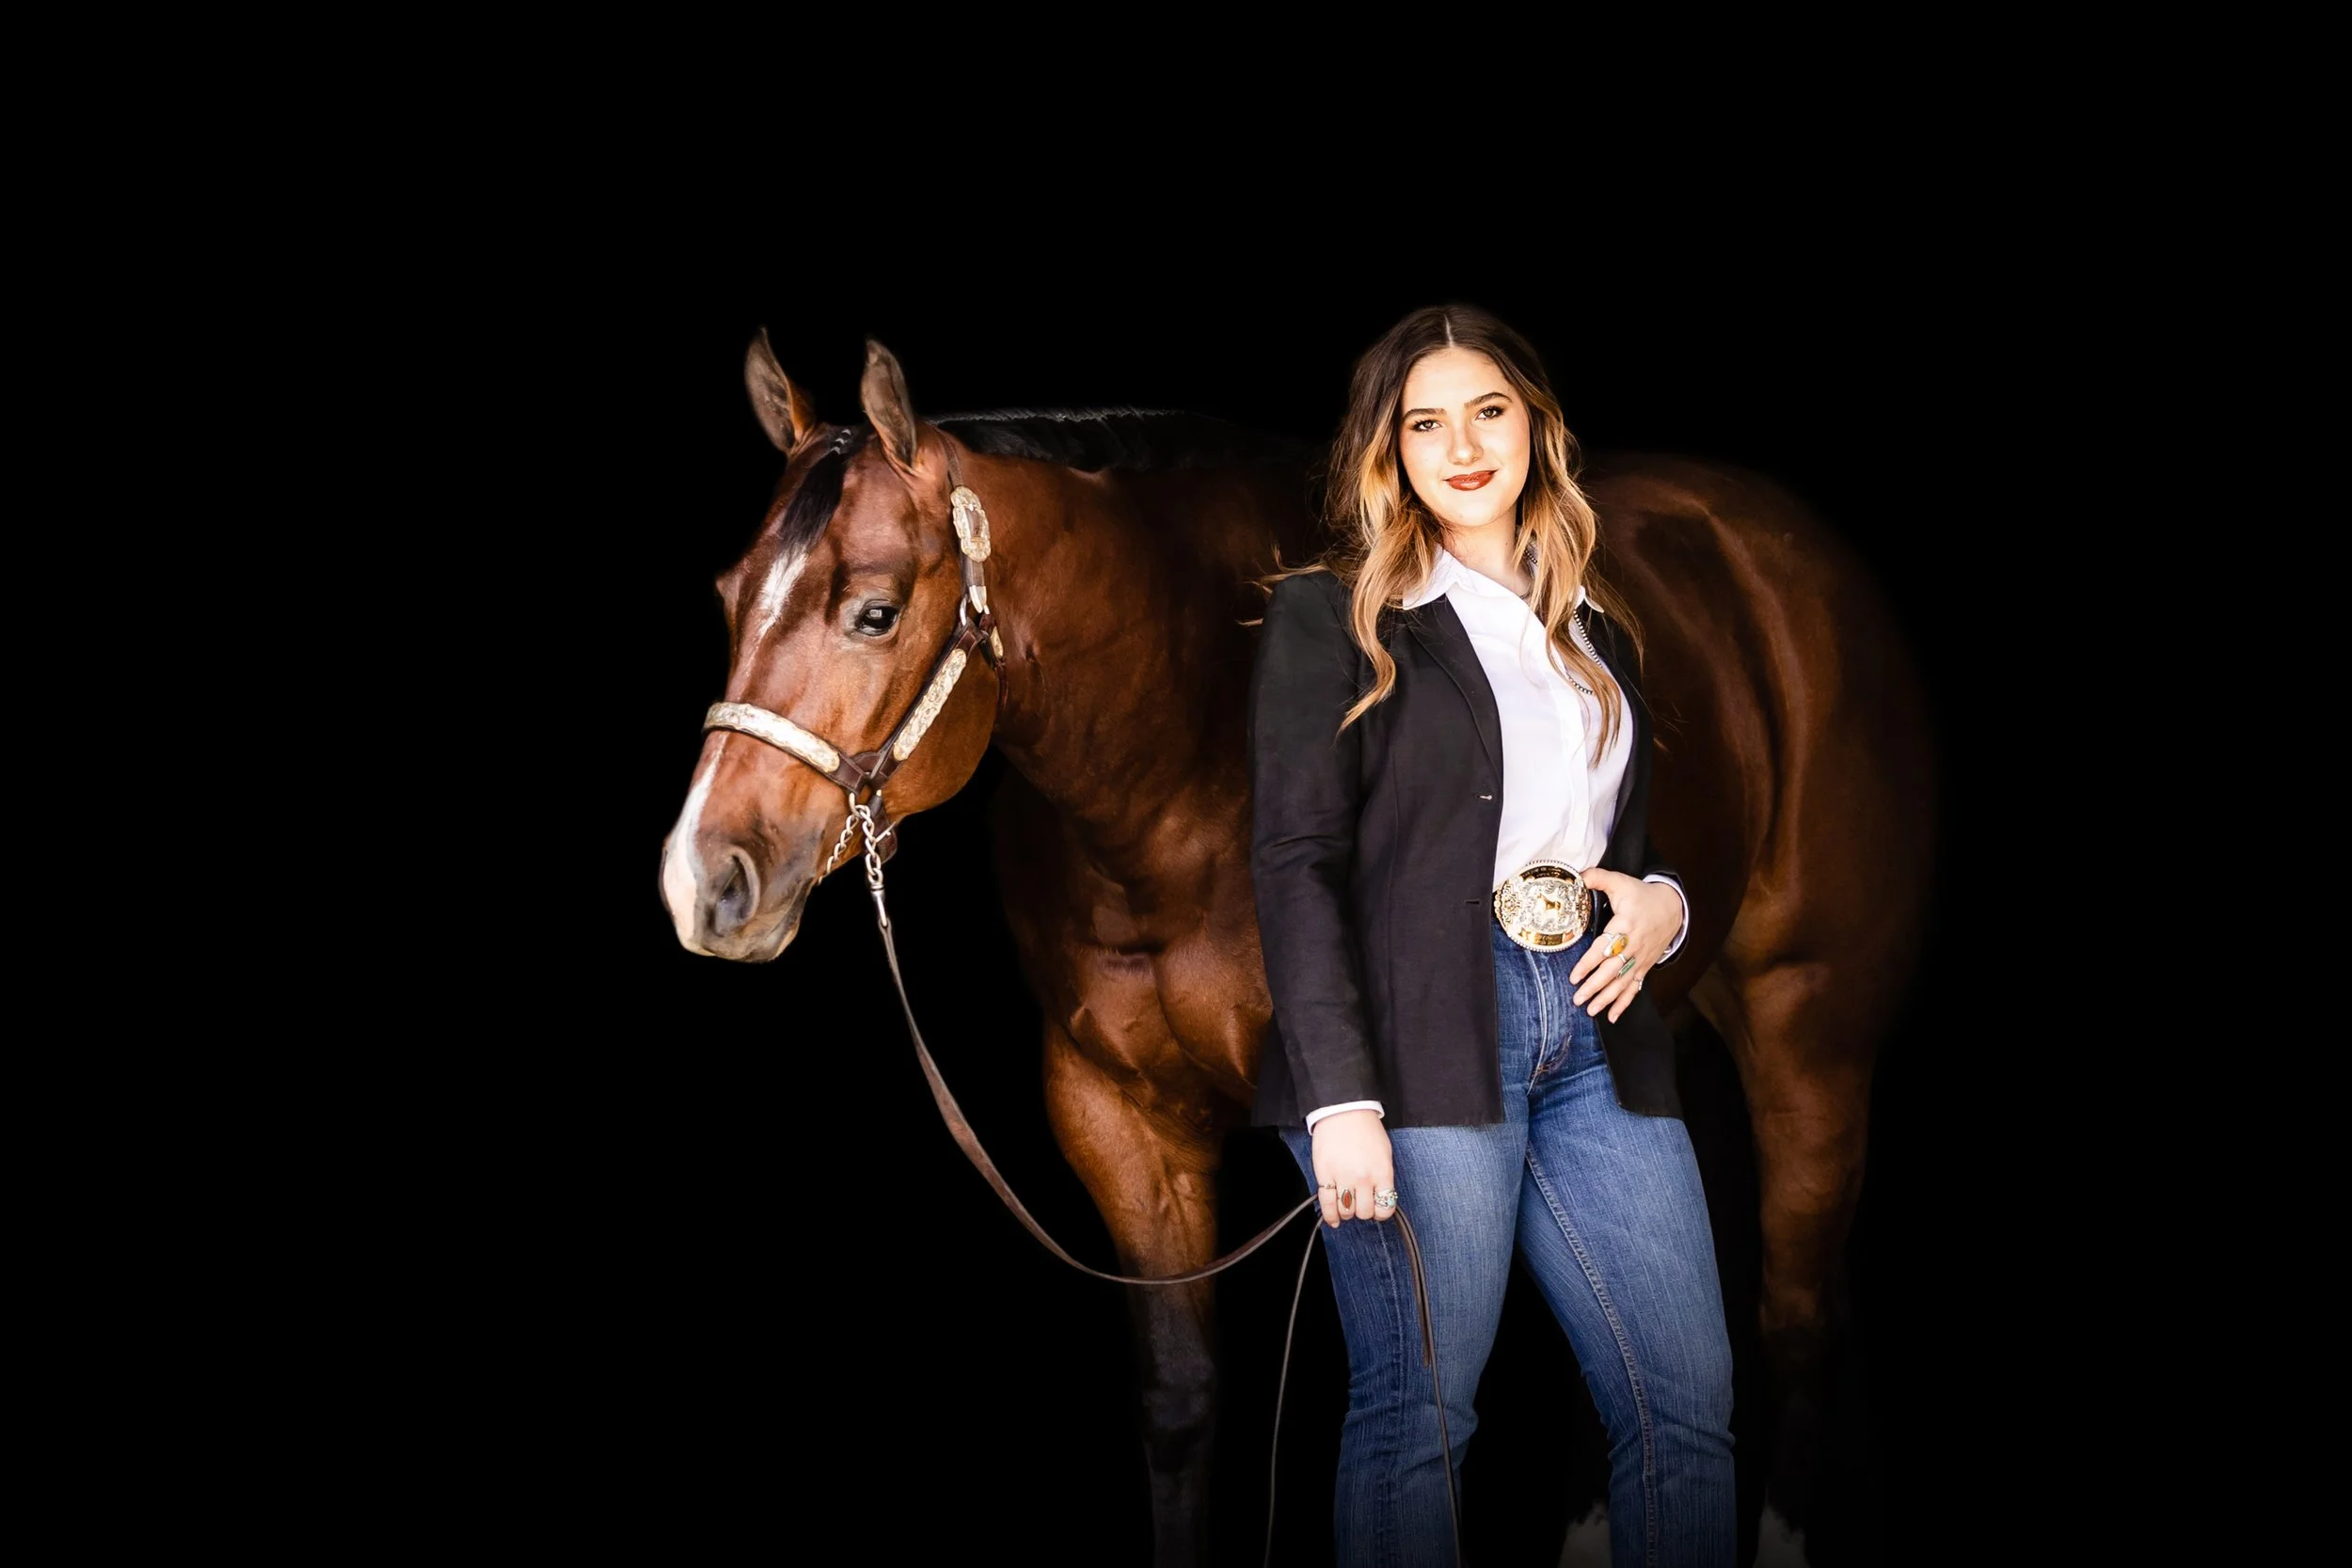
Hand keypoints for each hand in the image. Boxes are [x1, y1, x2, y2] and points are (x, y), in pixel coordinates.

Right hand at [1309, 1109, 1394, 1226]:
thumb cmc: (1366, 1130)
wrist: (1344, 1111)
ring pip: (1347, 1211)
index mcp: (1382, 1172)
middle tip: (1361, 1203)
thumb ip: (1383, 1177)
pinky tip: (1334, 1219)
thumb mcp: (1385, 1154)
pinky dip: (1331, 1216)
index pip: (1385, 1208)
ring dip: (1348, 1212)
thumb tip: (1380, 1197)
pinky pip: (1327, 1204)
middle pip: (1365, 1212)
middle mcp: (1363, 1178)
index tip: (1378, 1209)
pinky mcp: (1324, 1174)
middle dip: (1364, 1211)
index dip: (1381, 1212)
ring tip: (1348, 1204)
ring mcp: (1343, 1177)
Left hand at [1569, 869, 1683, 1022]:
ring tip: (1590, 1010)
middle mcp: (1634, 946)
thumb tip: (1578, 876)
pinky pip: (1635, 988)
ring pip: (1623, 983)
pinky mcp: (1645, 966)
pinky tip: (1612, 1017)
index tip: (1575, 976)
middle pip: (1613, 970)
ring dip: (1606, 998)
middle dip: (1595, 986)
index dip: (1589, 963)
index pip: (1604, 948)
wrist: (1672, 907)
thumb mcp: (1621, 881)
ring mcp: (1641, 959)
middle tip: (1577, 998)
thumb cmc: (1641, 895)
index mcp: (1626, 926)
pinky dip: (1624, 1003)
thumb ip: (1598, 877)